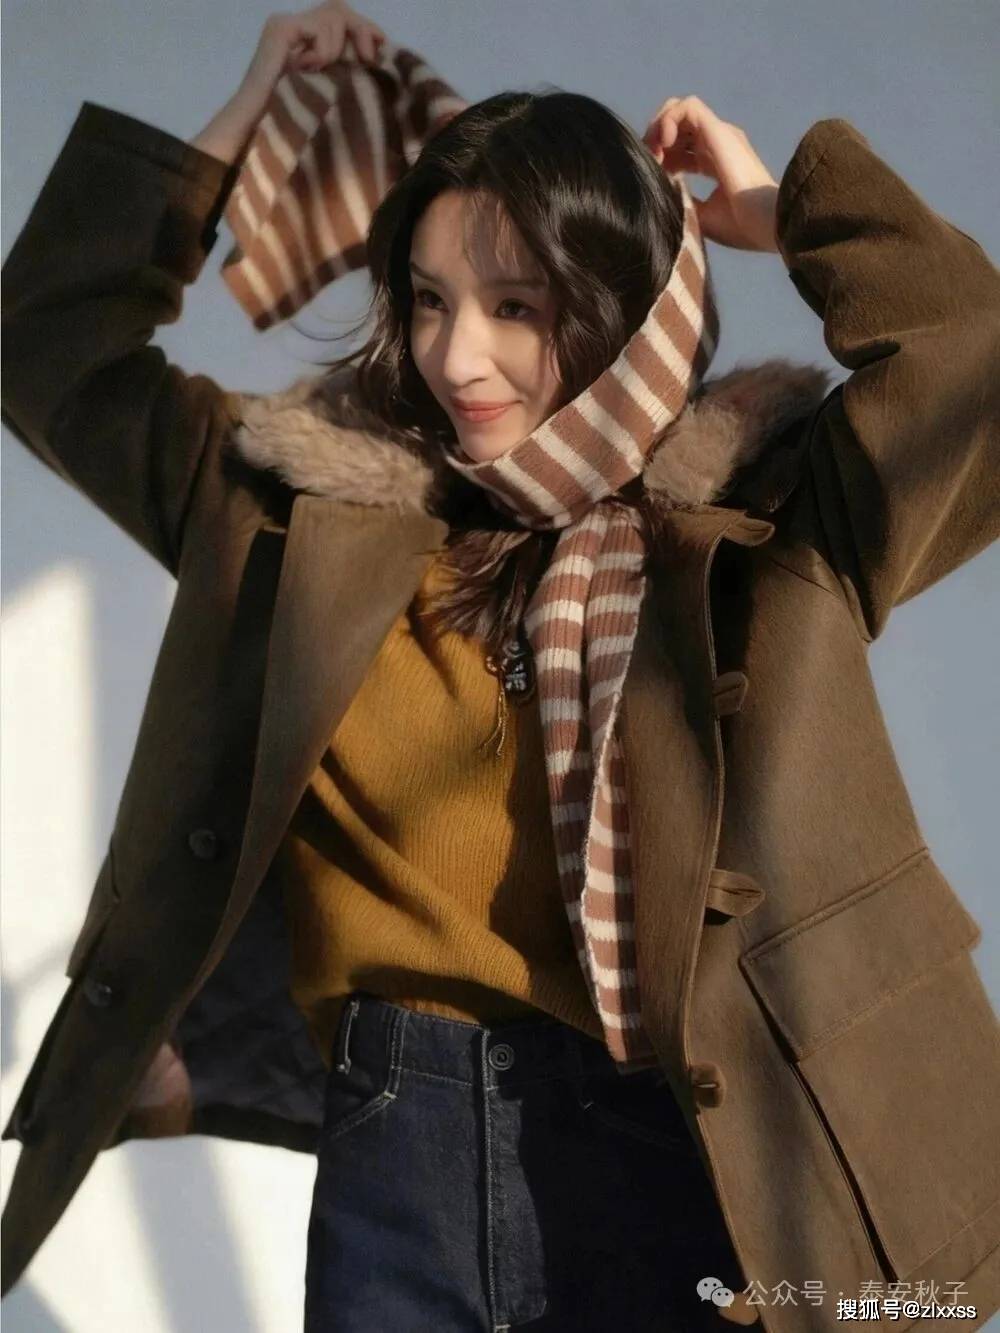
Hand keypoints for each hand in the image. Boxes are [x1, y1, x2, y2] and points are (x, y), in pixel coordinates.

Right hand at [238, 1, 387, 105]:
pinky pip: (318, 28)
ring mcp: (285, 23)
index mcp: (305, 37)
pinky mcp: (280, 29)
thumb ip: (342, 65)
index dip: (364, 26)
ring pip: (333, 16)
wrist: (260, 127)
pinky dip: (324, 49)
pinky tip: (311, 68)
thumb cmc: (296, 117)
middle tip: (369, 58)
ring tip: (322, 72)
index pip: (339, 15)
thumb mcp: (328, 87)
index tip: (381, 45)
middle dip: (361, 29)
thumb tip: (374, 51)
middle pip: (339, 8)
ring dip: (338, 48)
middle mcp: (294, 24)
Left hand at [642, 96, 778, 252]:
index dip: (662, 157)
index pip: (682, 147)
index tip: (654, 178)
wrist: (763, 222)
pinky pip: (688, 106)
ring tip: (654, 152)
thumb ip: (683, 198)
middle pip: (678, 126)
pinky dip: (669, 118)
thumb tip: (663, 192)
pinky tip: (663, 142)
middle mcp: (717, 142)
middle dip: (655, 140)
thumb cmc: (739, 224)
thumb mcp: (701, 214)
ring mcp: (719, 133)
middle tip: (649, 163)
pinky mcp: (718, 129)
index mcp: (715, 162)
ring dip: (659, 127)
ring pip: (680, 110)